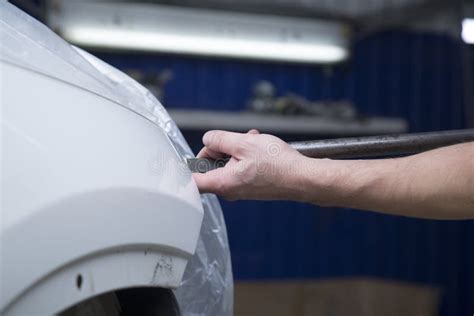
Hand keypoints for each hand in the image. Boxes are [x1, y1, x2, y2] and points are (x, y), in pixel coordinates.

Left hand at [192, 129, 309, 200]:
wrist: (303, 178)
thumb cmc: (278, 164)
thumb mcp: (244, 143)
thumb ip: (219, 140)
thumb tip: (207, 139)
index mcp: (222, 183)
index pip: (191, 180)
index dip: (188, 165)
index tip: (196, 152)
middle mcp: (229, 190)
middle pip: (210, 168)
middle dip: (221, 148)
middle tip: (235, 139)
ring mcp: (240, 189)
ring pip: (227, 165)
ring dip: (237, 149)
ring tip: (253, 139)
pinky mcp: (251, 186)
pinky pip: (239, 169)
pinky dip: (246, 156)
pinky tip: (258, 146)